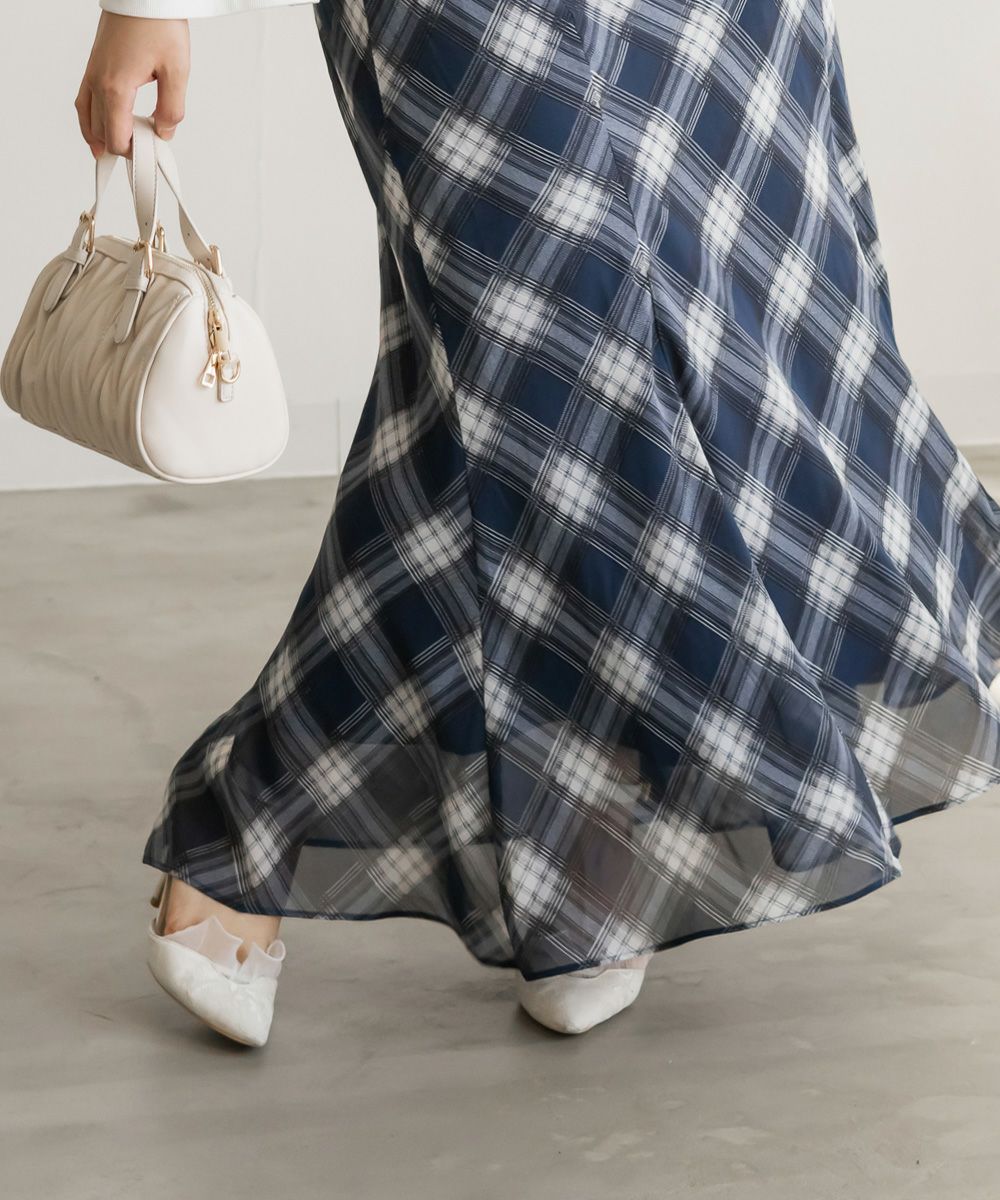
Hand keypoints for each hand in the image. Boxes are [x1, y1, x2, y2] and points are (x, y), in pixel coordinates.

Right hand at [76, 13, 189, 158]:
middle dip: (120, 148)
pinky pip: (84, 100)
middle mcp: (98, 82)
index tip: (152, 155)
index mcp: (117, 88)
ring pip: (87, 117)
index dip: (134, 154)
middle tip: (142, 153)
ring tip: (114, 153)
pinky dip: (90, 119)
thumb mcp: (177, 71)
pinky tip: (99, 126)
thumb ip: (172, 109)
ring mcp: (92, 73)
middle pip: (101, 133)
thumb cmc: (157, 24)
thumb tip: (164, 132)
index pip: (118, 139)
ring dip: (99, 138)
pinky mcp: (93, 65)